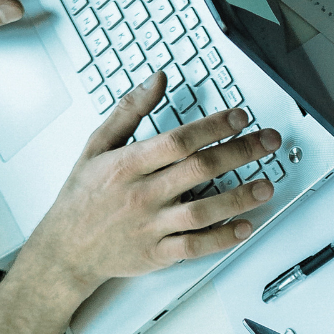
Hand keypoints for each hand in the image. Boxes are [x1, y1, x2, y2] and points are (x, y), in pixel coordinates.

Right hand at [21, 80, 279, 301]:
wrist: (64, 249)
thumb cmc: (81, 196)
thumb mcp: (97, 145)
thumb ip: (129, 110)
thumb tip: (158, 79)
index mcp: (128, 165)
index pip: (179, 140)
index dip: (213, 127)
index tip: (240, 117)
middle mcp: (142, 194)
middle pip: (200, 169)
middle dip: (240, 152)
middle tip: (269, 142)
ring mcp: (151, 226)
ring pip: (202, 211)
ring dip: (239, 197)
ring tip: (266, 185)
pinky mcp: (157, 254)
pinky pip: (195, 246)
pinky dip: (222, 238)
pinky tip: (245, 226)